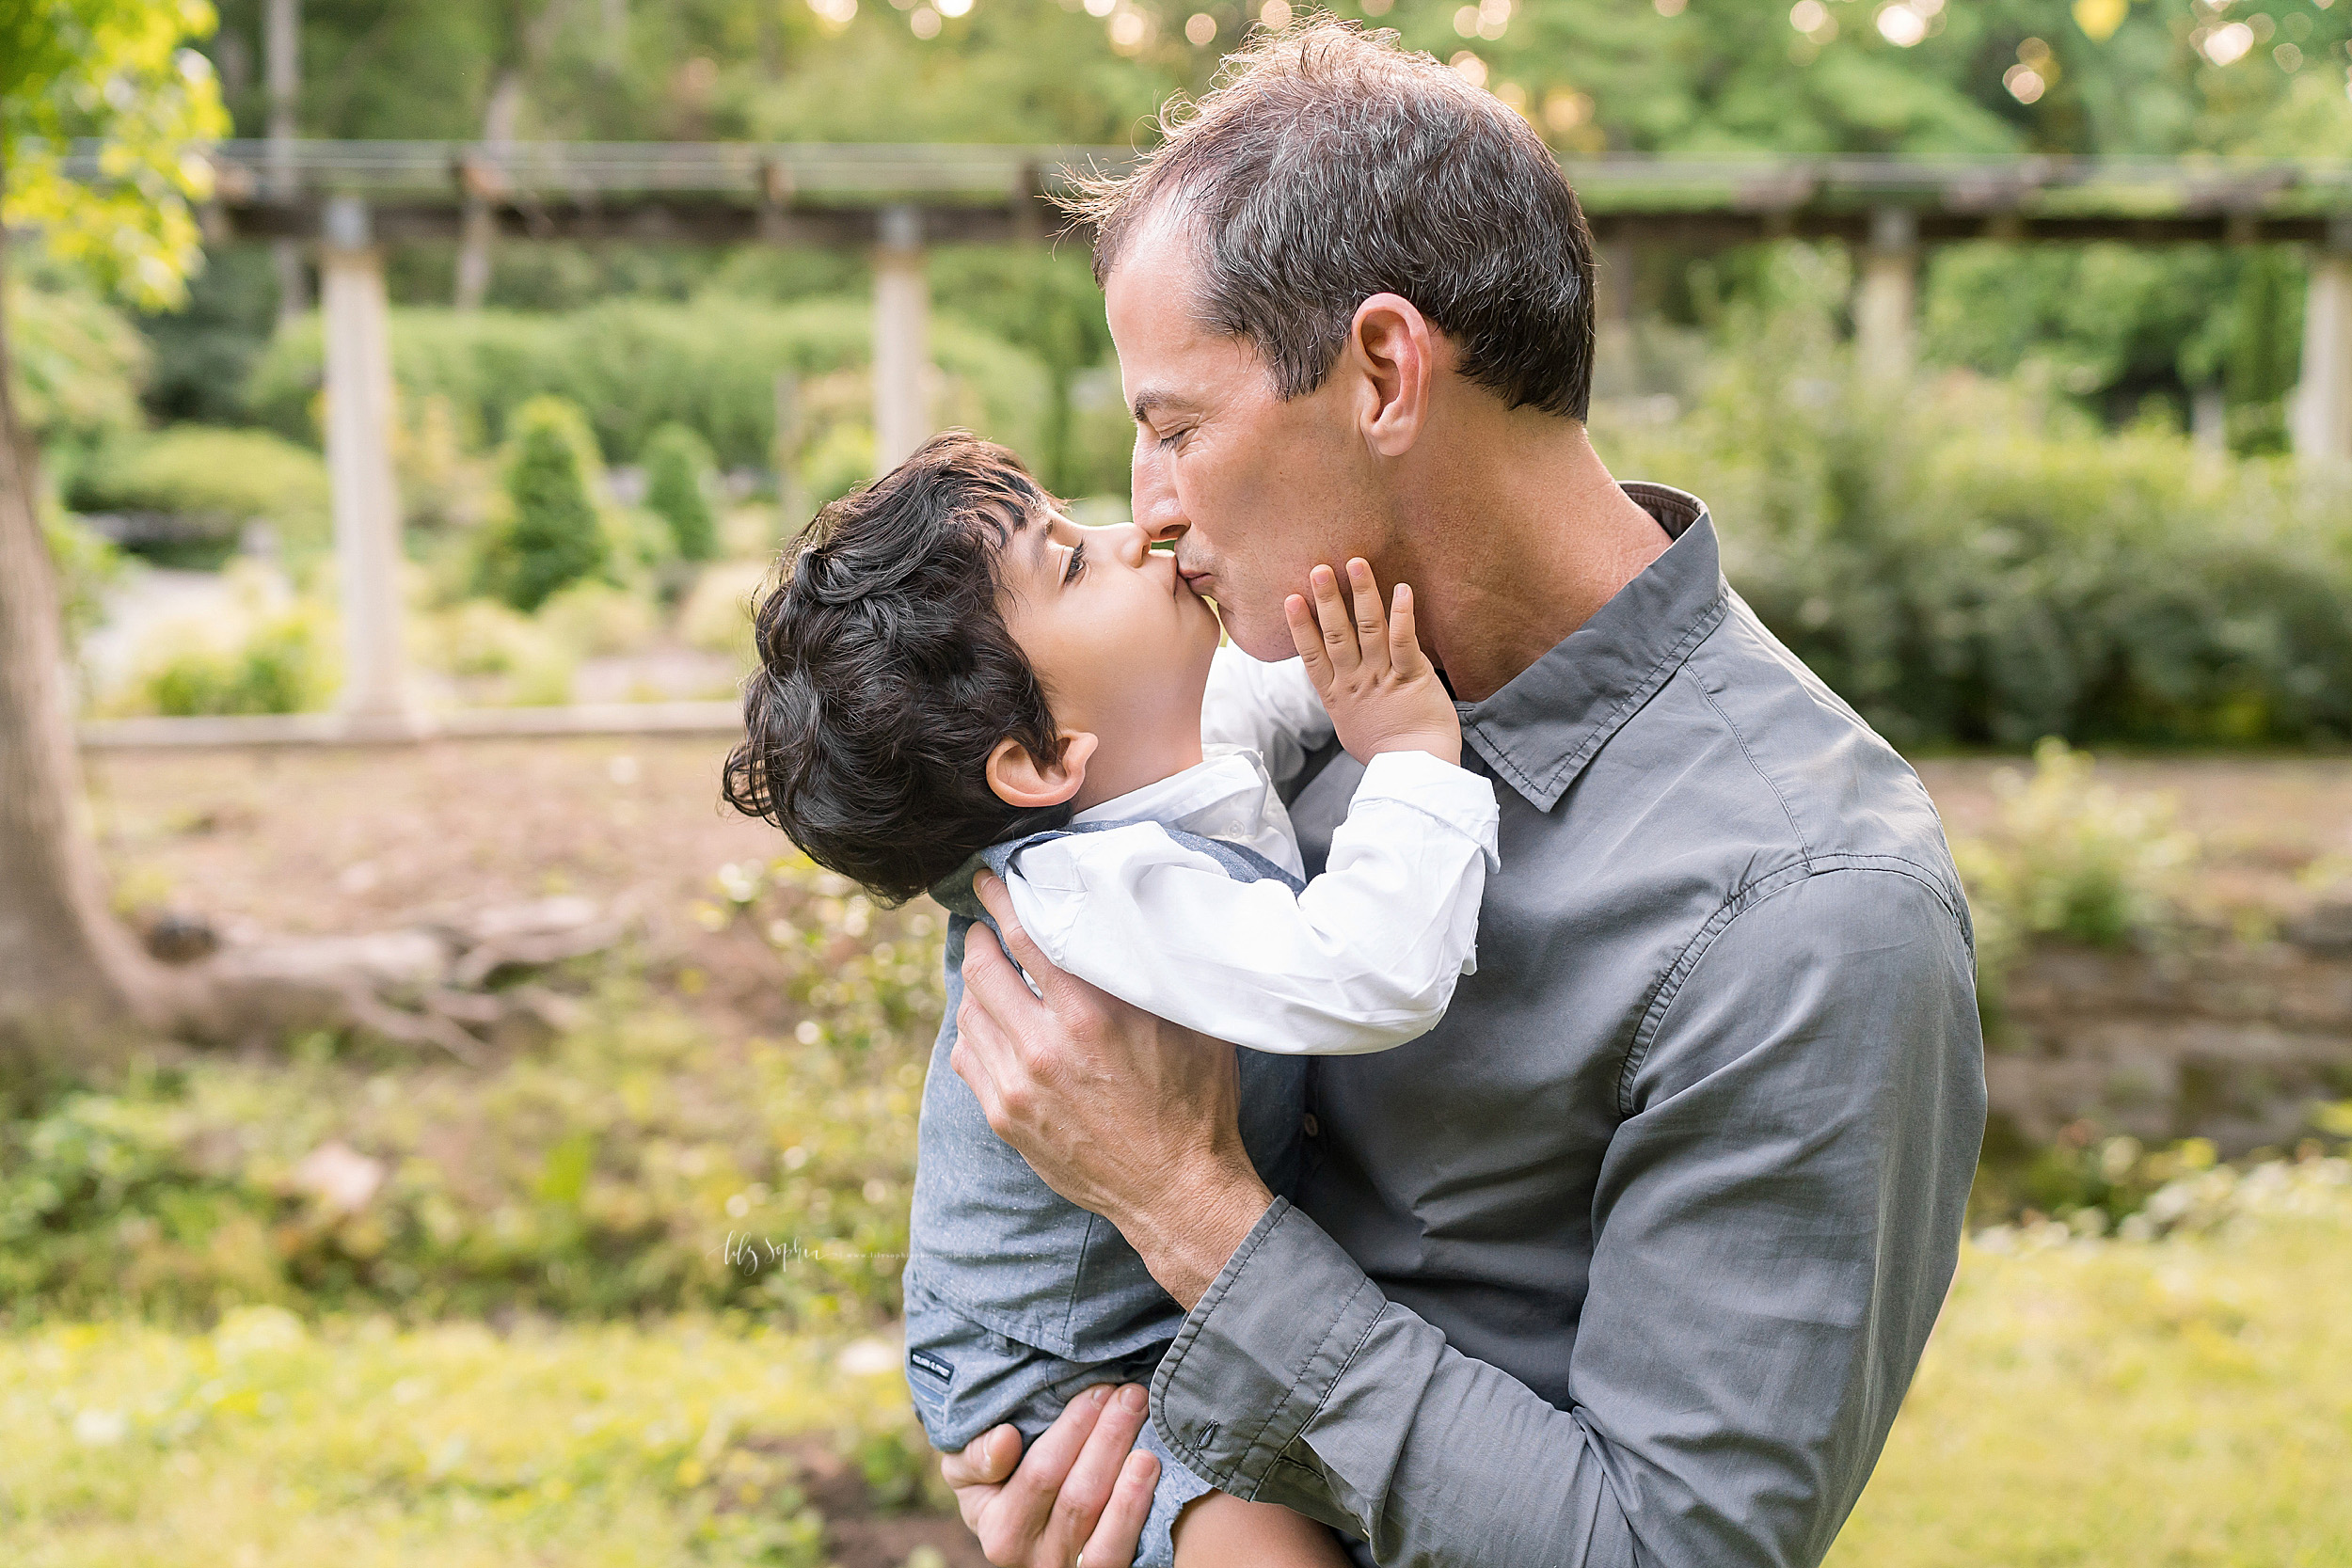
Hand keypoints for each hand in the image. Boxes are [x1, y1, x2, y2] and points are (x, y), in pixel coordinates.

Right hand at [941, 1384, 1159, 1566]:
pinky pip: (1117, 1548)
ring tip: (1142, 1422)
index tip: (1097, 1392)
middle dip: (1108, 1437)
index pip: (1040, 1473)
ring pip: (1100, 1518)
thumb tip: (1004, 1439)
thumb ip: (976, 1456)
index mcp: (998, 1527)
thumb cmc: (995, 1483)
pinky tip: (1150, 1466)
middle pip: (1078, 1495)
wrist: (1021, 1529)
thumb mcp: (968, 1469)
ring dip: (1127, 1466)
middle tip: (1129, 1394)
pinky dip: (1135, 1506)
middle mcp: (1031, 1557)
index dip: (1073, 1430)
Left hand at [953, 869, 1271, 1308]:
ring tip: (987, 969)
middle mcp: (1045, 1046)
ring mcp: (1018, 1086)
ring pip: (970, 1013)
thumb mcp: (1190, 1023)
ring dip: (975, 984)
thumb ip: (1156, 970)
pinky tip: (989, 1022)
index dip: (1002, 899)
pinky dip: (972, 1031)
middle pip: (983, 969)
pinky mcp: (1005, 1117)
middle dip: (979, 937)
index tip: (989, 879)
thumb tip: (1141, 915)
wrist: (1176, 1189)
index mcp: (1091, 1014)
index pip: (1025, 936)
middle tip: (983, 921)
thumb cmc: (1193, 1102)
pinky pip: (967, 1057)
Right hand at [1285, 558, 1459, 765]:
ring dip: (1361, 594)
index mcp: (1337, 696)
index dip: (1301, 627)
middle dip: (1327, 600)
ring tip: (1355, 564)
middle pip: (1337, 635)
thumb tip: (1336, 681)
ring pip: (1368, 630)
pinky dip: (1402, 615)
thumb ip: (1343, 698)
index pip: (1312, 655)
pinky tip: (1401, 590)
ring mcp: (1382, 678)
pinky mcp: (1411, 677)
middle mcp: (1356, 682)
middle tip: (1319, 569)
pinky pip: (1405, 641)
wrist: (1413, 771)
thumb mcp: (1350, 726)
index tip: (1291, 599)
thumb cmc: (1384, 752)